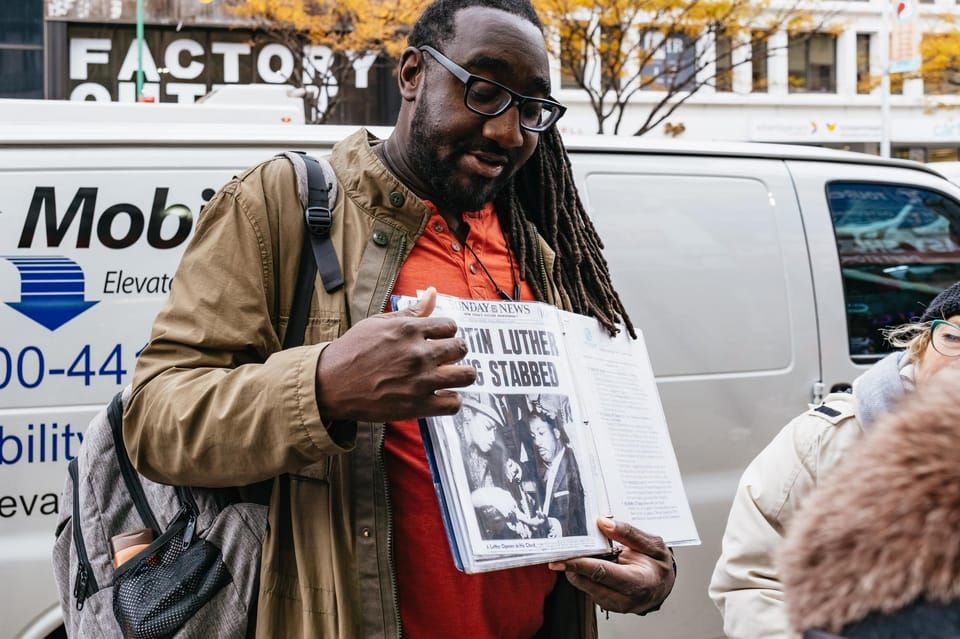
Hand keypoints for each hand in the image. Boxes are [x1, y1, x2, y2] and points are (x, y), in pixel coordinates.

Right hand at [315, 287, 475, 421]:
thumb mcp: (379, 323)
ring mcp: (420, 381)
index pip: (450, 325)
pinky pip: (453, 404)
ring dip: (463, 374)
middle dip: (456, 351)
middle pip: (461, 348)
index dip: (447, 332)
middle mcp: (418, 354)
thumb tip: (432, 291)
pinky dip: (452, 400)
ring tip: (453, 375)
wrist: (331, 383)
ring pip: (466, 375)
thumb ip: (411, 310)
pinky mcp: (417, 406)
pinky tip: (443, 395)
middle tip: (446, 356)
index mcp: (409, 330)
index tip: (440, 338)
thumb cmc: (353, 350)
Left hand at [548, 517, 674, 614]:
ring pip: (583, 584)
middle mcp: (624, 599)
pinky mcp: (605, 604)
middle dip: (572, 564)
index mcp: (639, 583)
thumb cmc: (658, 565)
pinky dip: (584, 572)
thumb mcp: (653, 545)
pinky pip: (587, 586)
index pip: (602, 573)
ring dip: (577, 567)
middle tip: (562, 546)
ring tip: (581, 549)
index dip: (580, 564)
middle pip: (587, 581)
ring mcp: (613, 604)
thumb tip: (602, 523)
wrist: (663, 586)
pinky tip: (590, 560)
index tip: (560, 558)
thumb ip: (629, 533)